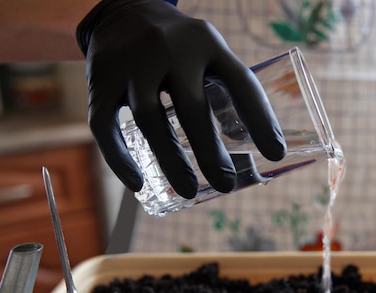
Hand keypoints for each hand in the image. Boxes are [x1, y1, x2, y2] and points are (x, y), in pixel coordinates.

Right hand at [77, 0, 285, 197]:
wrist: (122, 9)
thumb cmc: (178, 45)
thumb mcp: (207, 50)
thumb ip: (225, 88)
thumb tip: (244, 143)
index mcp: (208, 43)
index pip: (241, 83)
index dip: (261, 120)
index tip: (275, 154)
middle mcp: (171, 50)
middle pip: (192, 107)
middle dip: (210, 151)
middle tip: (226, 184)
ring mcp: (132, 63)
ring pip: (149, 118)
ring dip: (170, 160)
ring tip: (188, 192)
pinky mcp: (101, 77)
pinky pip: (105, 124)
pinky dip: (120, 158)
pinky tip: (137, 183)